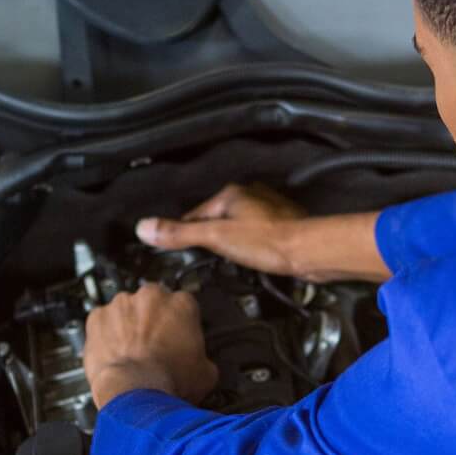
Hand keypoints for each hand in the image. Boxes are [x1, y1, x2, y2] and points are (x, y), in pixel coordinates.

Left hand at [82, 285, 218, 407]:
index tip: (177, 337)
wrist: (134, 394)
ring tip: (131, 353)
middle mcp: (151, 297)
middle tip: (154, 345)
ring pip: (125, 310)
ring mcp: (122, 305)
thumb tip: (200, 363)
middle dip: (152, 321)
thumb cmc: (168, 382)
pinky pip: (101, 322)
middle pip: (153, 303)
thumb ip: (202, 356)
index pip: (184, 305)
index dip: (180, 325)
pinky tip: (113, 353)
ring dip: (128, 326)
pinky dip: (104, 335)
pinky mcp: (97, 317)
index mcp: (182, 304)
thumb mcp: (206, 373)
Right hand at [135, 184, 309, 276]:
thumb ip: (180, 234)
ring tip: (228, 261)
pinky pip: (255, 234)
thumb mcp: (216, 238)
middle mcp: (250, 196)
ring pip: (237, 225)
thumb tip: (145, 228)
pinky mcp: (282, 225)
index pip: (195, 214)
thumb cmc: (267, 242)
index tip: (177, 251)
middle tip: (204, 260)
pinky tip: (251, 258)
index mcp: (231, 194)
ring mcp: (267, 209)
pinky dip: (249, 245)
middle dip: (209, 237)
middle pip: (216, 219)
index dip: (184, 234)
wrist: (310, 251)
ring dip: (230, 241)